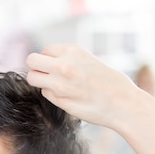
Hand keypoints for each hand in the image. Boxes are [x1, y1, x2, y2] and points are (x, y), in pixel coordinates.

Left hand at [26, 44, 148, 131]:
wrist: (122, 103)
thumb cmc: (108, 82)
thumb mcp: (87, 60)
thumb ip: (67, 59)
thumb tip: (47, 62)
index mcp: (72, 51)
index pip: (44, 50)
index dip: (48, 59)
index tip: (55, 67)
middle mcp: (64, 65)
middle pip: (31, 61)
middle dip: (36, 68)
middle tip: (46, 76)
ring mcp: (60, 84)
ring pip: (33, 79)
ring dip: (40, 82)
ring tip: (56, 87)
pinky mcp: (60, 101)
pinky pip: (45, 94)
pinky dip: (52, 95)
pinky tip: (68, 97)